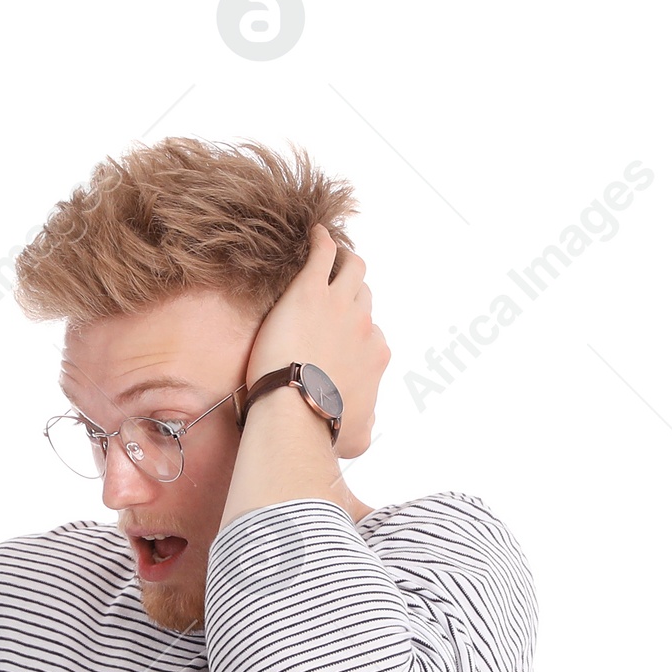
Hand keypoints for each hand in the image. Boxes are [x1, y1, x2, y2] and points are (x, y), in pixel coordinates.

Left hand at [245, 224, 389, 456]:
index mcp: (375, 355)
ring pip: (352, 268)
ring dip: (345, 260)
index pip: (370, 335)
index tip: (337, 339)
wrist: (295, 412)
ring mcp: (338, 304)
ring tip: (332, 256)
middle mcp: (364, 325)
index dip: (355, 335)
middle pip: (363, 298)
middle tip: (336, 291)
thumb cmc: (323, 428)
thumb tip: (365, 428)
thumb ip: (365, 427)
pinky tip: (315, 234)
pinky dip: (321, 240)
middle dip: (353, 294)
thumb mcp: (356, 438)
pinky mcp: (309, 292)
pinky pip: (323, 253)